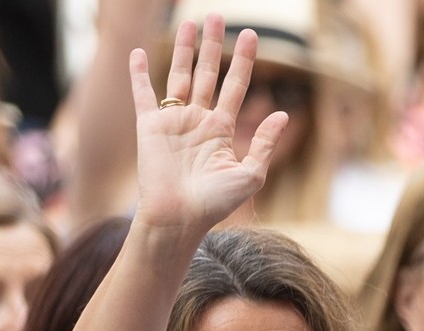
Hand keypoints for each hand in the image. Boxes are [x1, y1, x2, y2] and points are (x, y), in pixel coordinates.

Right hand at [129, 15, 286, 233]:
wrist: (179, 217)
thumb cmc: (215, 203)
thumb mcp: (250, 175)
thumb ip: (264, 143)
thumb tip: (284, 114)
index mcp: (222, 129)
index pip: (236, 86)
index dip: (244, 61)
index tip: (251, 35)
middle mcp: (198, 120)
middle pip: (207, 73)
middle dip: (212, 45)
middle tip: (216, 15)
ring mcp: (173, 121)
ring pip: (178, 75)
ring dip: (182, 49)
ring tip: (188, 22)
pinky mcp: (149, 127)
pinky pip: (143, 95)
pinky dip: (139, 74)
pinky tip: (139, 53)